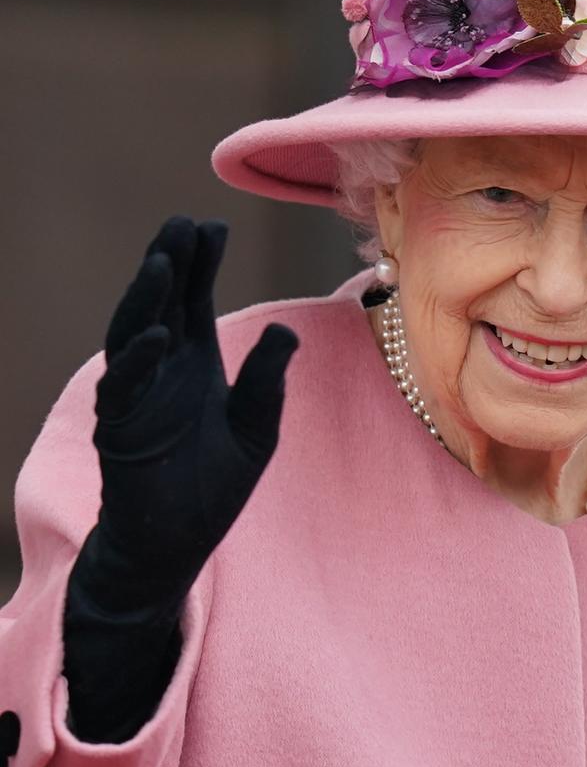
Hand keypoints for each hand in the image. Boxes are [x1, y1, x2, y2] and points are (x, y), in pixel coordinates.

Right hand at [88, 216, 297, 604]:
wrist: (177, 544)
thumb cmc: (212, 487)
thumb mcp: (255, 428)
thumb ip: (267, 381)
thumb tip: (286, 330)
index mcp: (195, 366)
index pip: (193, 302)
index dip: (200, 264)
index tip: (213, 225)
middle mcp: (161, 372)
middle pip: (161, 305)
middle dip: (171, 264)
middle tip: (183, 222)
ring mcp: (137, 398)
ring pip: (133, 334)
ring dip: (147, 298)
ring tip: (164, 261)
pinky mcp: (121, 431)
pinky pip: (123, 389)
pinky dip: (138, 361)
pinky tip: (158, 335)